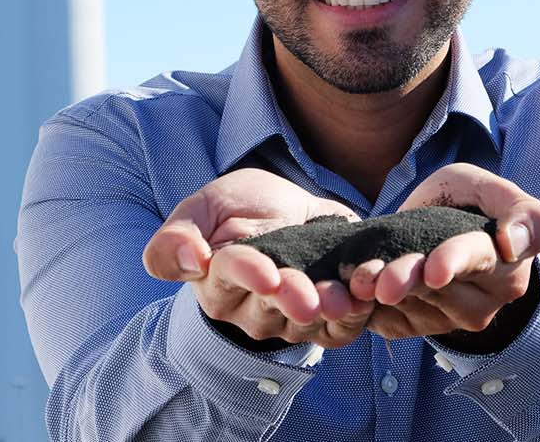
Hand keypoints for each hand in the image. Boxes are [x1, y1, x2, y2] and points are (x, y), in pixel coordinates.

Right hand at [143, 168, 374, 348]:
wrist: (289, 211)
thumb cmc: (239, 209)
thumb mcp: (204, 206)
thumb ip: (177, 235)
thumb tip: (193, 260)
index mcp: (215, 278)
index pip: (229, 278)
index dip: (249, 274)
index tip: (268, 274)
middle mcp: (248, 308)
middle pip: (269, 308)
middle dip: (292, 299)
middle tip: (310, 297)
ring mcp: (286, 320)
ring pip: (305, 324)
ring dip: (327, 311)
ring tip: (343, 298)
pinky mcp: (322, 325)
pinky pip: (337, 333)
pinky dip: (353, 319)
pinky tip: (362, 300)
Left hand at [346, 164, 539, 349]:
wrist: (434, 225)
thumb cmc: (467, 203)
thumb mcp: (488, 188)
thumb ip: (520, 210)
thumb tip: (515, 245)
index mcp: (507, 266)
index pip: (479, 261)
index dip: (454, 263)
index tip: (434, 271)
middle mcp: (484, 302)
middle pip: (440, 291)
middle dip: (407, 280)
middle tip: (378, 279)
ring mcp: (450, 320)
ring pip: (412, 308)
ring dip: (381, 294)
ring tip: (358, 279)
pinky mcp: (417, 327)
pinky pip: (391, 323)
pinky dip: (367, 309)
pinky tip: (352, 294)